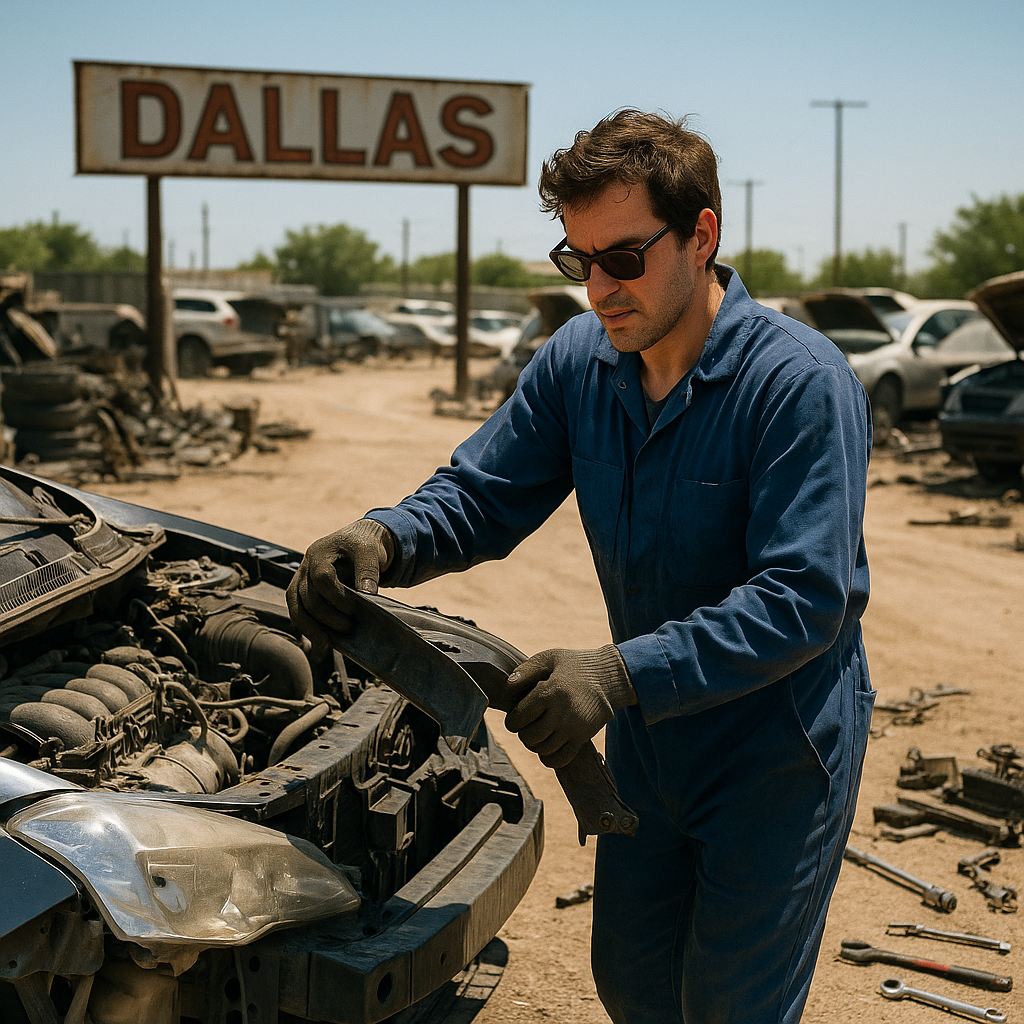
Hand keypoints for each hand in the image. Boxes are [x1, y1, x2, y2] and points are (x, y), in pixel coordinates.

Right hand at [287, 519, 394, 651]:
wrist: (356, 541)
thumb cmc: (362, 545)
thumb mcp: (369, 551)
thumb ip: (368, 570)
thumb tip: (368, 594)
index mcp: (319, 552)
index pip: (322, 578)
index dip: (337, 596)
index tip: (354, 609)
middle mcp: (305, 566)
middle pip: (307, 596)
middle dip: (327, 616)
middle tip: (348, 627)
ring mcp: (300, 579)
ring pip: (296, 607)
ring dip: (311, 627)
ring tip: (328, 642)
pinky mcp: (301, 592)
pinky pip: (296, 611)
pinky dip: (306, 627)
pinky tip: (319, 641)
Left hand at [504, 645, 635, 768]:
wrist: (609, 676)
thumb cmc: (576, 665)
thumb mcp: (550, 658)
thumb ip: (526, 669)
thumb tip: (507, 685)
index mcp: (549, 692)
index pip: (518, 718)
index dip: (512, 720)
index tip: (517, 716)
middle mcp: (560, 713)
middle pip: (529, 737)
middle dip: (523, 732)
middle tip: (528, 724)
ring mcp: (573, 728)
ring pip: (543, 750)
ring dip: (536, 745)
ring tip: (539, 733)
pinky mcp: (583, 737)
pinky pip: (561, 759)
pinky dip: (550, 758)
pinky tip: (548, 747)